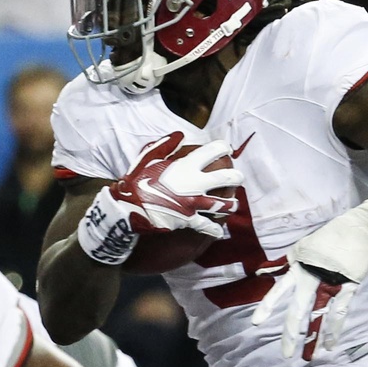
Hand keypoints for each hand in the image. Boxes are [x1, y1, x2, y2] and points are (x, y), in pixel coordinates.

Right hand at [77, 132, 241, 265]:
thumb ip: (166, 144)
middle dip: (236, 177)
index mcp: (186, 164)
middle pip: (225, 178)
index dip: (223, 148)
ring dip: (231, 205)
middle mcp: (195, 183)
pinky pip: (206, 225)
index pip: (213, 151)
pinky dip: (214, 229)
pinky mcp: (189, 220)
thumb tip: (180, 135)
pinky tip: (219, 231)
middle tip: (239, 178)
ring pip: (222, 204)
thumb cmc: (137, 179)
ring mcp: (194, 202)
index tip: (226, 149)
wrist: (129, 206)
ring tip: (235, 206)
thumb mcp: (148, 156)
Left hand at [252, 188, 367, 359]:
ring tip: (310, 356)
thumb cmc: (332, 235)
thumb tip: (277, 271)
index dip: (268, 306)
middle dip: (291, 333)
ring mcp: (332, 282)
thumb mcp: (306, 244)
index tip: (256, 322)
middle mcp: (312, 276)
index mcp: (300, 266)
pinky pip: (340, 312)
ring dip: (315, 337)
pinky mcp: (349, 285)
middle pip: (297, 309)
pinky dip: (335, 329)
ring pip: (320, 314)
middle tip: (286, 354)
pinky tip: (331, 344)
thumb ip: (292, 260)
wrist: (361, 226)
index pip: (279, 289)